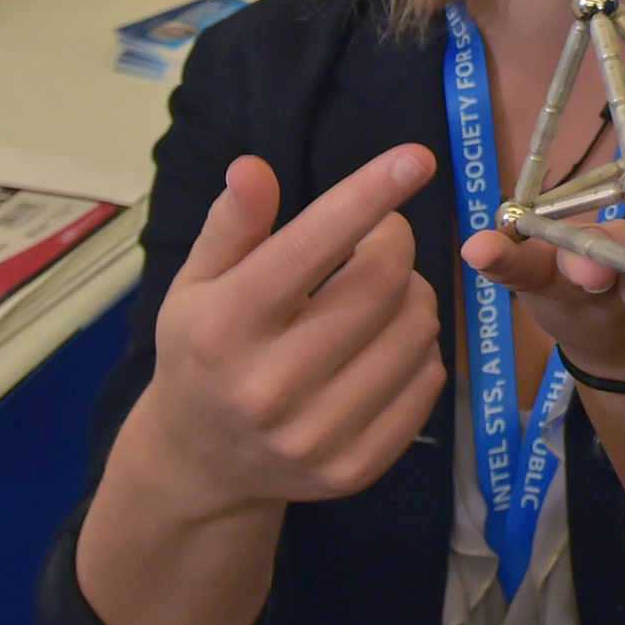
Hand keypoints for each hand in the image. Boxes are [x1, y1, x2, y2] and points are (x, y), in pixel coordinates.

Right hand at [125, 144, 445, 513]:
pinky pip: (428, 380)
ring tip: (375, 298)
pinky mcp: (354, 468)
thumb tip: (252, 168)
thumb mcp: (196, 285)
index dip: (369, 195)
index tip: (418, 156)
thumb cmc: (202, 353)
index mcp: (224, 327)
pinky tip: (382, 347)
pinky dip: (419, 348)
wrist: (198, 466)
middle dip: (393, 244)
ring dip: (412, 294)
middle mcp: (268, 386)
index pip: (311, 245)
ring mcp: (315, 435)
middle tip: (375, 244)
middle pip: (383, 281)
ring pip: (417, 328)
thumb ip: (231, 226)